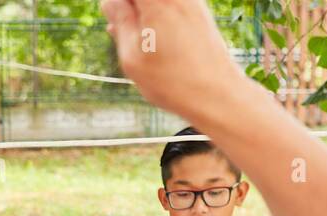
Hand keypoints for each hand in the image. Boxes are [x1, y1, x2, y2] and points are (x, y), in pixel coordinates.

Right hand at [101, 0, 241, 119]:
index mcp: (156, 0)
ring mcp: (191, 2)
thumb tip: (109, 3)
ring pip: (157, 4)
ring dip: (142, 14)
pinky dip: (157, 18)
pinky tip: (152, 41)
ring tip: (135, 40)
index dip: (117, 6)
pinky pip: (171, 6)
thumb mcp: (132, 56)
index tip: (113, 19)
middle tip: (119, 28)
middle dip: (128, 8)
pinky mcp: (200, 12)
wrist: (216, 94)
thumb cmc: (172, 81)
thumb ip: (119, 21)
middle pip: (141, 0)